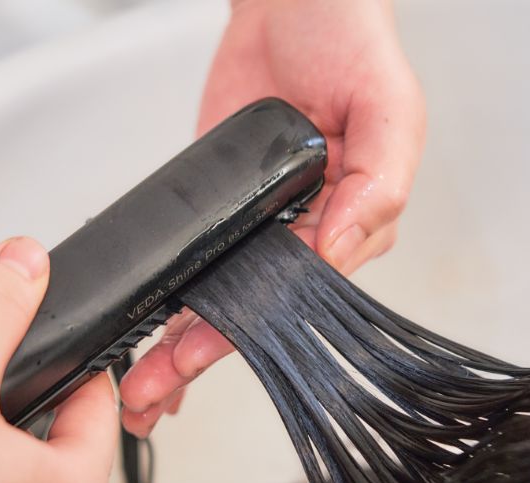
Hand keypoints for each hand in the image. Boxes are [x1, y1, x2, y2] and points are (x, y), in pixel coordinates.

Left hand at [120, 0, 425, 435]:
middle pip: (252, 308)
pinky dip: (174, 295)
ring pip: (221, 294)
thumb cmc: (353, 45)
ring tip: (140, 384)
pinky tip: (149, 329)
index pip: (297, 295)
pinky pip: (198, 255)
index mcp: (352, 223)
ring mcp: (261, 217)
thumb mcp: (389, 109)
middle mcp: (307, 231)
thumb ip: (378, 184)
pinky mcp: (223, 198)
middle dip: (203, 354)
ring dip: (180, 341)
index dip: (246, 330)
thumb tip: (339, 244)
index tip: (200, 358)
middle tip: (155, 390)